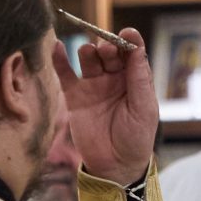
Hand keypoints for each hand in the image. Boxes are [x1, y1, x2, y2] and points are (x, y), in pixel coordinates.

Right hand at [55, 29, 159, 184]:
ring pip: (88, 59)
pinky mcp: (75, 97)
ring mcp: (93, 86)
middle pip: (109, 52)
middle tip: (106, 50)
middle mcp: (114, 79)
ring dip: (88, 51)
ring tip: (89, 53)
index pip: (132, 53)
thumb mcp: (143, 109)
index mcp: (134, 80)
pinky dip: (59, 60)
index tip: (127, 33)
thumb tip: (137, 49)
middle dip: (108, 46)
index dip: (129, 40)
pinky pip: (65, 74)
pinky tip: (57, 46)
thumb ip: (139, 79)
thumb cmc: (136, 139)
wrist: (115, 166)